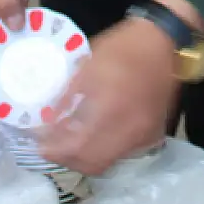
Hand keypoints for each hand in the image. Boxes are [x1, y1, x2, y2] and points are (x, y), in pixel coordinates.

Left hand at [40, 17, 180, 175]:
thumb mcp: (88, 65)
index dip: (55, 150)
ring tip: (70, 143)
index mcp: (111, 107)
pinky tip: (94, 136)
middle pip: (92, 164)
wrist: (164, 40)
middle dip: (68, 160)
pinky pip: (123, 152)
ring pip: (108, 162)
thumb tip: (48, 122)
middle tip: (53, 148)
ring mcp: (143, 134)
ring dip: (86, 158)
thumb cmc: (124, 46)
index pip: (77, 146)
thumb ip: (67, 97)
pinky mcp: (152, 132)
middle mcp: (130, 128)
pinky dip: (104, 150)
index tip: (39, 144)